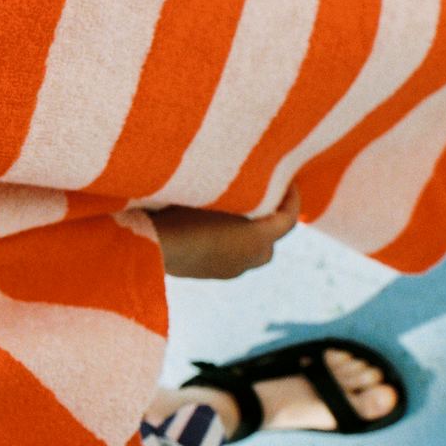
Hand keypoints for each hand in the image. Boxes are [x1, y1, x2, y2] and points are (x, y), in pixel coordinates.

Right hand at [147, 185, 300, 278]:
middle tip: (262, 196)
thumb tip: (249, 172)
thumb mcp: (217, 191)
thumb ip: (240, 186)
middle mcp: (250, 258)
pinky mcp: (210, 273)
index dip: (292, 198)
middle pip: (271, 239)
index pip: (288, 219)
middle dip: (270, 219)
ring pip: (250, 250)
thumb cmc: (185, 211)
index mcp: (259, 238)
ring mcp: (230, 269)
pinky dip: (229, 242)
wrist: (153, 244)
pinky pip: (230, 256)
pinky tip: (211, 227)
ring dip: (249, 233)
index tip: (287, 179)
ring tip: (235, 213)